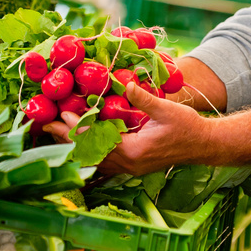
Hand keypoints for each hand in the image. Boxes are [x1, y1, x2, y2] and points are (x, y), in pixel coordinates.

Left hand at [43, 83, 219, 175]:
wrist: (204, 145)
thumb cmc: (188, 127)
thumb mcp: (166, 109)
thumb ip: (143, 98)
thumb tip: (125, 83)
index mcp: (134, 152)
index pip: (98, 140)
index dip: (79, 126)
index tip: (63, 111)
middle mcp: (128, 165)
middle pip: (90, 153)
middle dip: (68, 138)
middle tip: (46, 125)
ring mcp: (130, 168)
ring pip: (94, 160)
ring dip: (76, 146)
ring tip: (56, 133)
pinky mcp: (133, 166)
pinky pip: (104, 162)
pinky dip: (89, 152)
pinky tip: (79, 143)